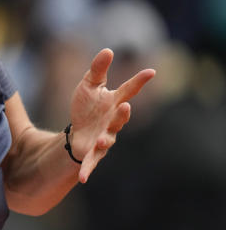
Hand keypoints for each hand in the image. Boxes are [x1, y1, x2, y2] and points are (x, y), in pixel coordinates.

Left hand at [68, 48, 155, 182]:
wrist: (78, 132)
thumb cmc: (87, 107)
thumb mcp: (88, 85)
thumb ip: (98, 69)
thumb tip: (107, 50)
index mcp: (114, 103)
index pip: (129, 90)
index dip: (139, 81)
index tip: (151, 71)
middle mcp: (112, 122)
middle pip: (120, 118)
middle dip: (122, 114)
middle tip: (124, 105)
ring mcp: (104, 139)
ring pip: (108, 140)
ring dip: (104, 140)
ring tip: (99, 140)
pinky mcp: (92, 153)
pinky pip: (91, 163)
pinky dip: (88, 170)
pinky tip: (84, 179)